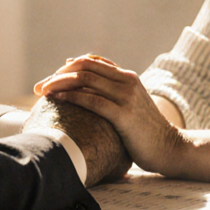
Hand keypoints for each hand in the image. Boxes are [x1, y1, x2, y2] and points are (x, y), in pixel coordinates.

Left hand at [34, 55, 186, 176]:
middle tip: (39, 87)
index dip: (68, 67)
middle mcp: (127, 81)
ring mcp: (126, 97)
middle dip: (58, 75)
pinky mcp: (124, 115)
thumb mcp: (130, 106)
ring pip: (85, 79)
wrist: (170, 148)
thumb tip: (88, 91)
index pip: (92, 61)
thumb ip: (112, 94)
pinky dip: (72, 97)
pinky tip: (58, 99)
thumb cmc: (145, 131)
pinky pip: (92, 100)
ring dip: (59, 83)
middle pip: (84, 67)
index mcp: (127, 77)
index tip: (50, 78)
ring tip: (42, 91)